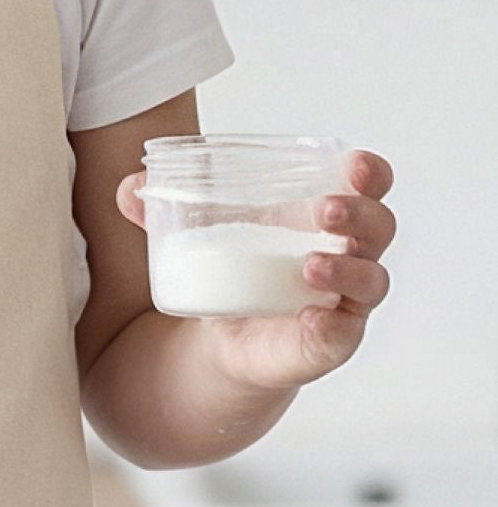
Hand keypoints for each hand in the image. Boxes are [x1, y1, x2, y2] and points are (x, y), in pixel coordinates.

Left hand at [116, 148, 395, 392]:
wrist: (218, 339)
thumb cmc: (229, 266)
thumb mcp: (196, 231)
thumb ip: (158, 208)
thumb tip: (128, 188)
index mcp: (323, 215)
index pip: (368, 184)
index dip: (370, 172)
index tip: (353, 164)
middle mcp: (347, 253)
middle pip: (379, 227)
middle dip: (360, 214)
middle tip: (324, 211)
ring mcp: (343, 300)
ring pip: (370, 280)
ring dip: (347, 269)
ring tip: (310, 266)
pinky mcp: (329, 341)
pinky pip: (344, 334)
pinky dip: (332, 325)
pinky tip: (312, 318)